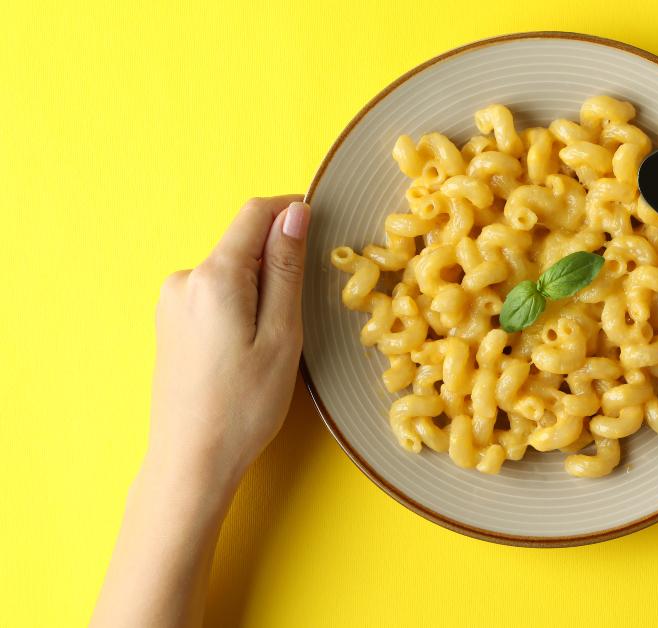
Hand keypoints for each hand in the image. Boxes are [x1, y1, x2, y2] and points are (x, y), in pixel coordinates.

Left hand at [150, 195, 309, 485]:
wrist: (192, 459)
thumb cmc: (245, 404)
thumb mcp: (282, 334)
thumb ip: (287, 268)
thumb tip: (295, 214)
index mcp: (214, 276)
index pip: (256, 214)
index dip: (292, 211)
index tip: (323, 226)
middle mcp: (185, 280)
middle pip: (243, 244)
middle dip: (278, 261)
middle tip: (303, 313)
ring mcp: (172, 302)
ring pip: (231, 272)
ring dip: (261, 288)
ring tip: (275, 341)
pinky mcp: (171, 323)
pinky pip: (216, 295)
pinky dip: (242, 307)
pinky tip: (250, 348)